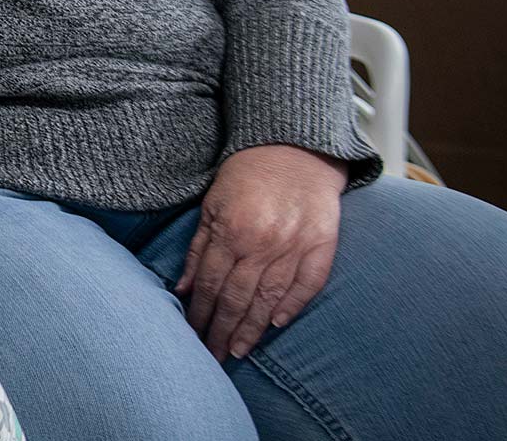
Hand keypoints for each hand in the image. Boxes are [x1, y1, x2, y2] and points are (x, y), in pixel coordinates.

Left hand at [176, 144, 346, 360]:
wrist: (294, 148)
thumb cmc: (247, 175)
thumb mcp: (211, 205)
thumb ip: (199, 249)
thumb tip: (183, 288)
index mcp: (232, 232)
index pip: (212, 286)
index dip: (201, 314)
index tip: (192, 335)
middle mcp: (264, 243)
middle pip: (239, 299)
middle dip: (222, 331)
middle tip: (212, 357)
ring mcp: (296, 246)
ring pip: (271, 299)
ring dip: (253, 329)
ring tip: (238, 350)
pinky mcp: (322, 244)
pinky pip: (309, 284)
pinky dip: (293, 306)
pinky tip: (278, 324)